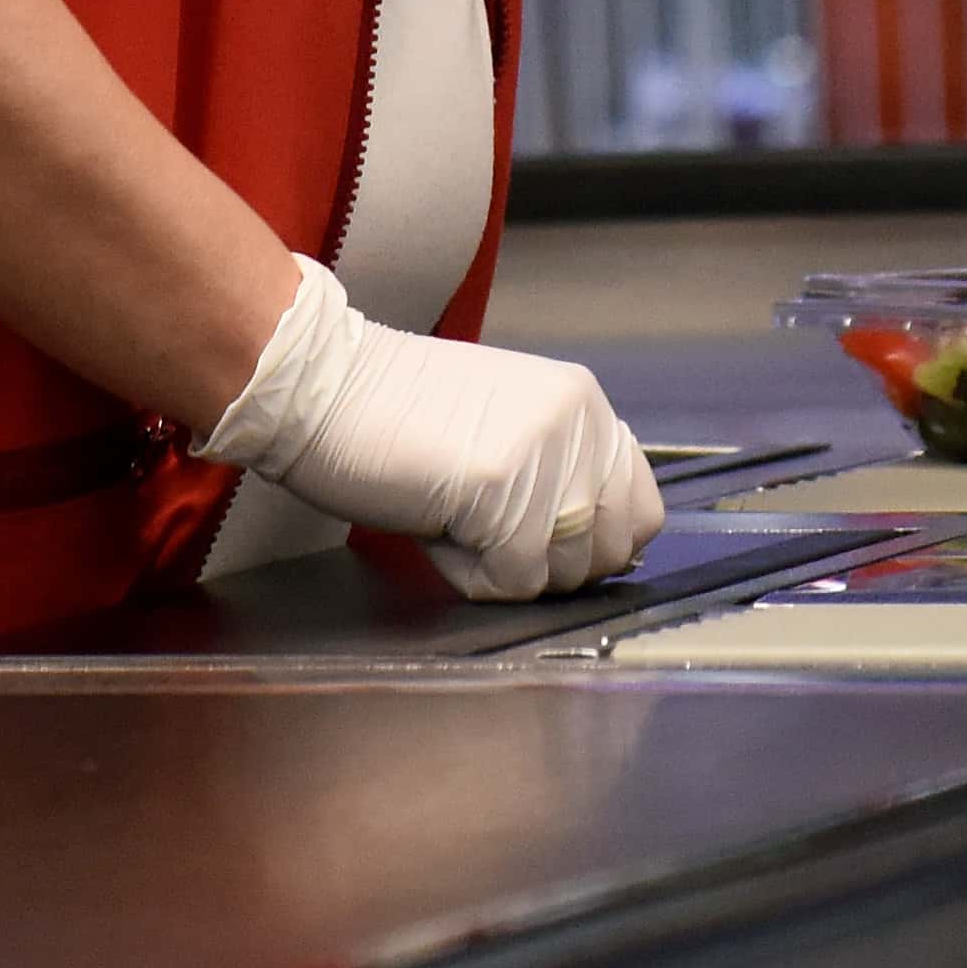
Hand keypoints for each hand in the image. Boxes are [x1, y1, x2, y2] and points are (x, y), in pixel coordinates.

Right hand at [198, 257, 660, 598]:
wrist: (324, 387)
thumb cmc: (399, 415)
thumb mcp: (507, 426)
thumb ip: (558, 471)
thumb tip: (588, 544)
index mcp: (584, 404)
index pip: (642, 508)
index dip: (595, 544)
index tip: (543, 544)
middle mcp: (579, 424)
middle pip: (611, 549)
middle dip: (553, 565)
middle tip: (489, 537)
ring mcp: (545, 456)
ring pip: (563, 572)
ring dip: (508, 570)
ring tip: (456, 522)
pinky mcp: (501, 491)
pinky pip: (511, 581)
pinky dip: (472, 576)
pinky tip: (438, 531)